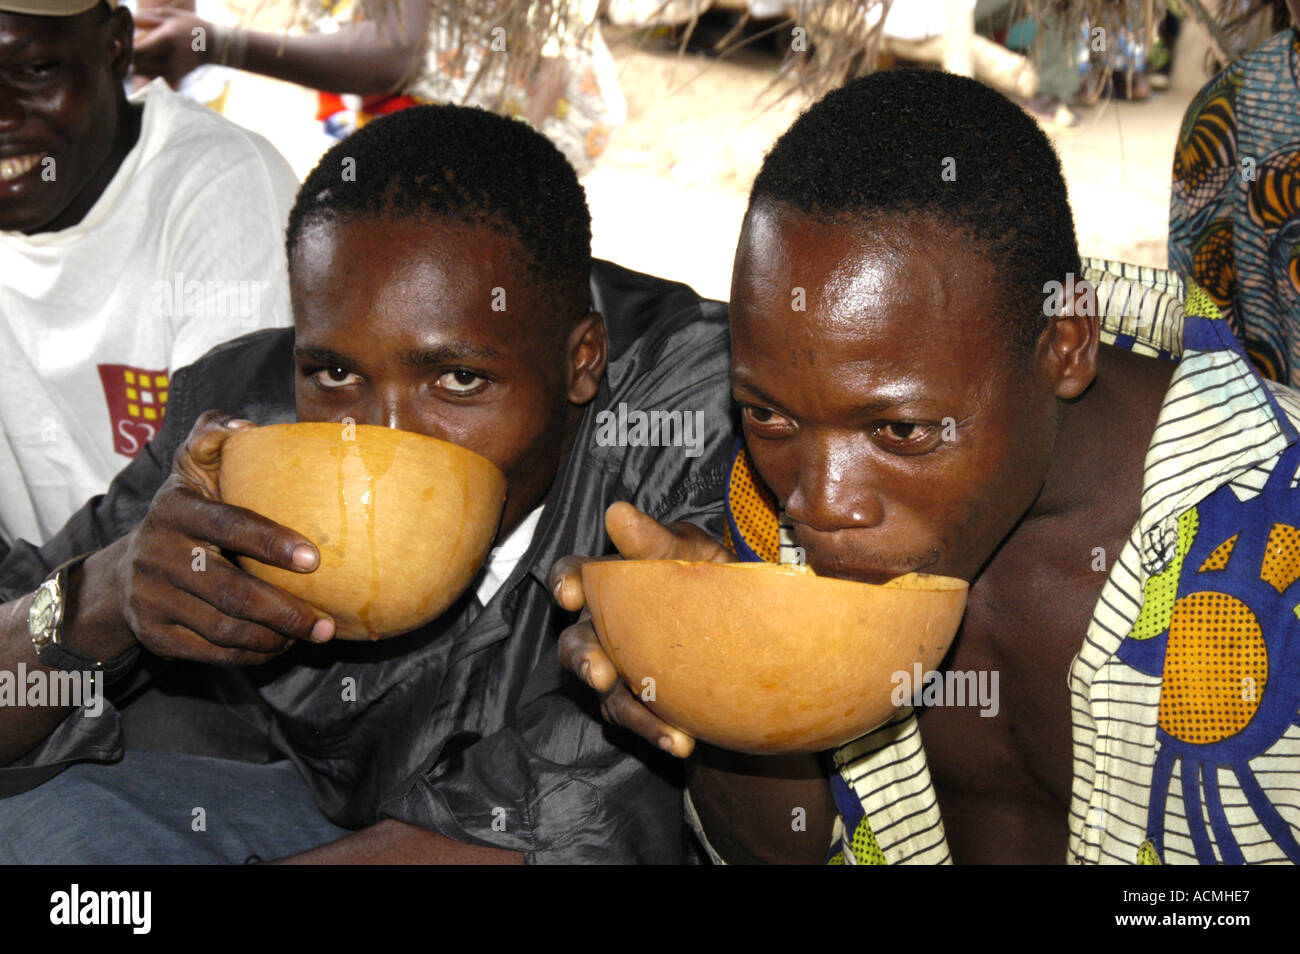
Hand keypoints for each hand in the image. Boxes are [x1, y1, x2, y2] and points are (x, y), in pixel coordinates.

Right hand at [117, 411, 334, 664]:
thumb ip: (213, 437)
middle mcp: (158, 555)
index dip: (271, 543)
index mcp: (176, 509)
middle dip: (284, 610)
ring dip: (274, 637)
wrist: (121, 574)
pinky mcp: (154, 635)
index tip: (314, 559)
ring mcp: (152, 599)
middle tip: (326, 621)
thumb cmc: (184, 514)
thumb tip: (245, 424)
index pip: (228, 525)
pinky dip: (250, 655)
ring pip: (223, 628)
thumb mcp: (189, 469)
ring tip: (312, 634)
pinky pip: (210, 652)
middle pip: (231, 590)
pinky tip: (279, 647)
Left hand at [133, 9, 215, 87]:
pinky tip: (157, 65)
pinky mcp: (177, 79)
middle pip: (137, 64)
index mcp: (167, 38)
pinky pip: (156, 80)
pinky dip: (152, 73)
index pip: (137, 50)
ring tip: (146, 56)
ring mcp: (174, 71)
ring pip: (144, 73)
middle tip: (134, 49)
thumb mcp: (170, 15)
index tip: (124, 43)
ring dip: (140, 65)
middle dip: (131, 57)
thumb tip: (126, 19)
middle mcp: (170, 57)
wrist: (215, 45)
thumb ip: (146, 17)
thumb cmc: (191, 26)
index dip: (127, 48)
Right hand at [550, 501, 729, 758]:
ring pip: (606, 694)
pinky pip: (638, 721)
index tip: (571, 594)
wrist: (754, 630)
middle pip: (576, 644)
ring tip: (662, 728)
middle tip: (601, 672)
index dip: (565, 582)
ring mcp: (619, 670)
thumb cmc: (711, 578)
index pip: (573, 575)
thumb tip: (617, 512)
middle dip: (585, 660)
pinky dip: (659, 732)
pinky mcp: (640, 704)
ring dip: (630, 712)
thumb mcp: (693, 552)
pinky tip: (683, 742)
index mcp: (610, 583)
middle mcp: (605, 628)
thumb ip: (656, 539)